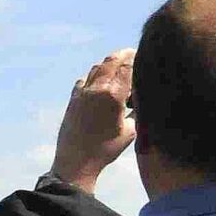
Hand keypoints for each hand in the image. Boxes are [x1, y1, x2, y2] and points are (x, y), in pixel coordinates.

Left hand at [50, 49, 135, 191]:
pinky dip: (94, 76)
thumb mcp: (131, 129)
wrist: (76, 162)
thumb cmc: (106, 149)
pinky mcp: (72, 100)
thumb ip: (137, 109)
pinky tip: (99, 83)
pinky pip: (84, 80)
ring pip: (96, 69)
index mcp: (113, 95)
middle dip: (122, 55)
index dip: (135, 58)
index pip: (127, 66)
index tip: (143, 55)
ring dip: (108, 65)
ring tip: (117, 67)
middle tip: (131, 53)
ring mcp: (82, 93)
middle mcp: (96, 90)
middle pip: (111, 61)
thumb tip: (143, 98)